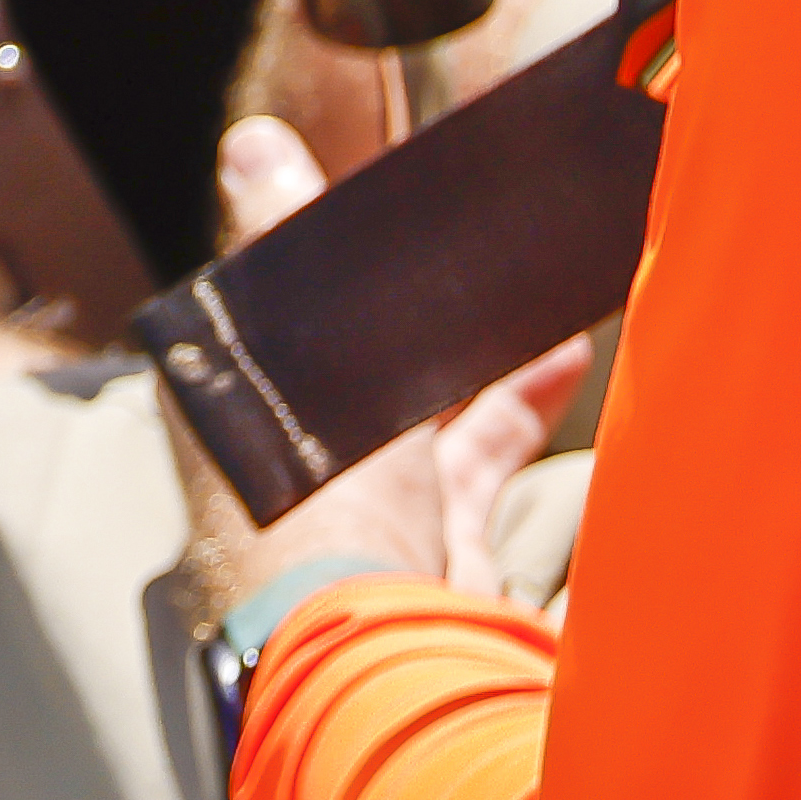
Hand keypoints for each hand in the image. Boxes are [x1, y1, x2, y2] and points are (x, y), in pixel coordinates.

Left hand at [174, 113, 600, 615]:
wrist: (390, 656)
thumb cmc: (318, 503)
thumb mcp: (305, 348)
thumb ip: (286, 240)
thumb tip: (251, 143)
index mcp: (229, 416)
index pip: (262, 316)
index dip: (313, 259)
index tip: (368, 203)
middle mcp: (290, 463)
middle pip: (352, 359)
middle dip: (412, 301)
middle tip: (466, 235)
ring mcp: (367, 511)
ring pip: (426, 408)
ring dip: (482, 353)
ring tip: (535, 291)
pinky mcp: (435, 542)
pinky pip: (482, 460)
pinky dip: (523, 409)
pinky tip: (571, 358)